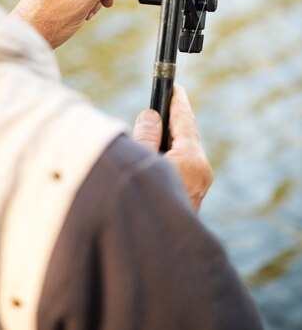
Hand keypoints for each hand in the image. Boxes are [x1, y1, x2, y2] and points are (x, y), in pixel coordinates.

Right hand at [132, 85, 212, 210]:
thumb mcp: (139, 162)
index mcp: (191, 159)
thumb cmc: (143, 206)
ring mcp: (199, 185)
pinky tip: (152, 157)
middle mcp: (201, 170)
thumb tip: (151, 116)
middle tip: (156, 105)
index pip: (185, 120)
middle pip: (185, 135)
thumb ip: (145, 135)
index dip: (177, 101)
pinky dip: (168, 156)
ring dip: (166, 140)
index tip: (174, 86)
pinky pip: (181, 166)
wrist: (156, 253)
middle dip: (169, 121)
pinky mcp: (192, 195)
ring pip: (183, 151)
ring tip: (147, 131)